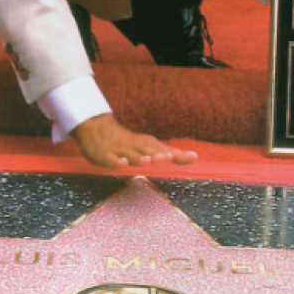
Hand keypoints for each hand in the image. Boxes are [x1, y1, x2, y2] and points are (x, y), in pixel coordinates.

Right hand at [73, 113, 198, 168]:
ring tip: (148, 160)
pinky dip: (116, 161)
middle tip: (166, 157)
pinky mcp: (104, 155)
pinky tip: (122, 164)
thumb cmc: (130, 142)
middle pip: (147, 150)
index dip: (170, 153)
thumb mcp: (151, 147)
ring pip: (130, 154)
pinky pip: (110, 158)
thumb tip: (196, 156)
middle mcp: (134, 145)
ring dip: (139, 157)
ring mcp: (119, 150)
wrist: (97, 129)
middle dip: (156, 154)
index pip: (161, 148)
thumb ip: (173, 154)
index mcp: (146, 143)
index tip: (179, 156)